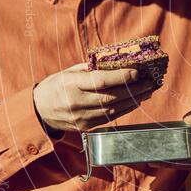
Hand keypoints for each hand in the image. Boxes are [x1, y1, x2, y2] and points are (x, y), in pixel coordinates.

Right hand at [33, 62, 154, 133]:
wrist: (39, 111)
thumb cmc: (56, 86)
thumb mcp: (69, 72)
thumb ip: (91, 69)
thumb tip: (116, 63)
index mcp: (72, 85)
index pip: (101, 81)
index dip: (121, 77)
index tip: (137, 72)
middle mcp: (78, 103)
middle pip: (112, 97)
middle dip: (134, 89)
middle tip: (151, 81)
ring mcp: (82, 118)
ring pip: (114, 108)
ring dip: (134, 99)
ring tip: (148, 90)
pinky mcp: (87, 127)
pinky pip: (110, 117)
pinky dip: (125, 108)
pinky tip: (136, 101)